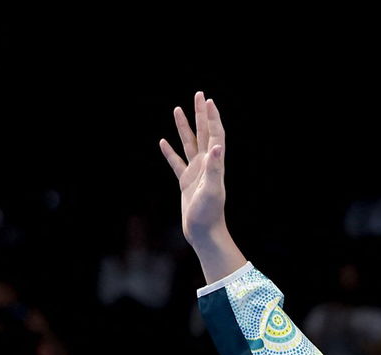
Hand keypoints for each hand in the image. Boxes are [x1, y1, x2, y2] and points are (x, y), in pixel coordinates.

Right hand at [160, 92, 227, 244]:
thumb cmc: (208, 214)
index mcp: (213, 164)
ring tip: (177, 109)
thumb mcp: (212, 190)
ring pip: (188, 144)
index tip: (208, 100)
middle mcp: (206, 165)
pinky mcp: (186, 182)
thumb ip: (214, 168)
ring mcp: (195, 173)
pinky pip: (176, 163)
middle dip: (201, 114)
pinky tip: (163, 142)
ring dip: (184, 127)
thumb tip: (217, 147)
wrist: (204, 233)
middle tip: (199, 95)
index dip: (212, 117)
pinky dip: (170, 152)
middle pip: (203, 133)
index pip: (214, 135)